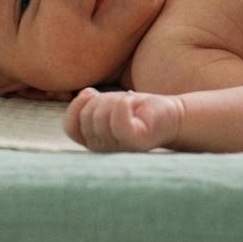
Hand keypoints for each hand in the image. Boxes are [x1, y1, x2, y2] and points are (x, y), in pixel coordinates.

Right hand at [64, 88, 184, 151]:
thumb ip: (94, 105)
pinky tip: (133, 102)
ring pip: (100, 114)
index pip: (70, 127)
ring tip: (132, 105)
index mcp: (93, 141)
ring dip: (116, 99)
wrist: (172, 115)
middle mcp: (103, 149)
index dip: (76, 106)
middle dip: (103, 98)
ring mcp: (118, 147)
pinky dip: (124, 103)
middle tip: (123, 101)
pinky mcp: (134, 141)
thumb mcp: (111, 104)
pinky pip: (118, 119)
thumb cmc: (141, 109)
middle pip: (87, 116)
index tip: (91, 92)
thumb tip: (86, 93)